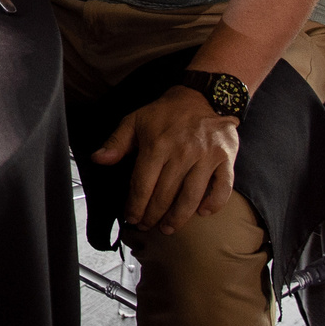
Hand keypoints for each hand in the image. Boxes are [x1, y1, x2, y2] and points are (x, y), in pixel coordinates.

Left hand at [92, 84, 240, 234]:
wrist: (202, 97)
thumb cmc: (165, 113)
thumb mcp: (135, 121)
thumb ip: (116, 142)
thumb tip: (98, 159)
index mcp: (157, 143)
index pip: (143, 184)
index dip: (135, 205)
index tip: (131, 217)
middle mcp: (182, 151)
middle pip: (165, 194)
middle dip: (153, 215)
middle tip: (147, 226)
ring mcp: (206, 156)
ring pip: (192, 196)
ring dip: (179, 217)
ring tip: (168, 228)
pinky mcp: (226, 158)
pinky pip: (223, 187)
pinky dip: (214, 203)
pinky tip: (202, 213)